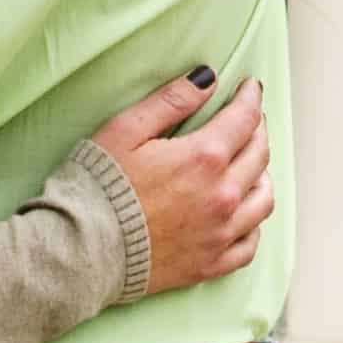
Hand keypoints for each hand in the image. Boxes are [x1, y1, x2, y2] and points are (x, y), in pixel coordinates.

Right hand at [85, 74, 271, 293]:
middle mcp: (222, 196)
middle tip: (249, 119)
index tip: (251, 88)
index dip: (250, 97)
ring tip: (251, 164)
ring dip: (262, 175)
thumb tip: (208, 78)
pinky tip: (243, 214)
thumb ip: (171, 100)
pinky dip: (253, 224)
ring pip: (263, 199)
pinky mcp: (209, 264)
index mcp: (204, 158)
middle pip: (259, 155)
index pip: (245, 119)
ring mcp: (219, 234)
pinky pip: (249, 244)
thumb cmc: (97, 187)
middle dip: (257, 129)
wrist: (79, 250)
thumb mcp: (126, 130)